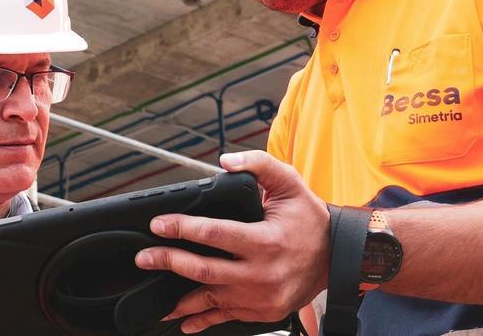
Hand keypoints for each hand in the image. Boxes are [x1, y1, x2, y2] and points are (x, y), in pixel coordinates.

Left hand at [134, 151, 330, 332]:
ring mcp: (261, 297)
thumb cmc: (310, 218)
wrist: (338, 257)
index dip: (181, 228)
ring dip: (179, 298)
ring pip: (211, 298)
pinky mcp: (263, 312)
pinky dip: (203, 320)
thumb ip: (257, 165)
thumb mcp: (290, 182)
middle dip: (168, 261)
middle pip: (203, 270)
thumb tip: (225, 161)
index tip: (158, 224)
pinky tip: (183, 321)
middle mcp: (262, 274)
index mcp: (265, 241)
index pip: (213, 234)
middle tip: (144, 257)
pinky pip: (227, 317)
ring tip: (153, 292)